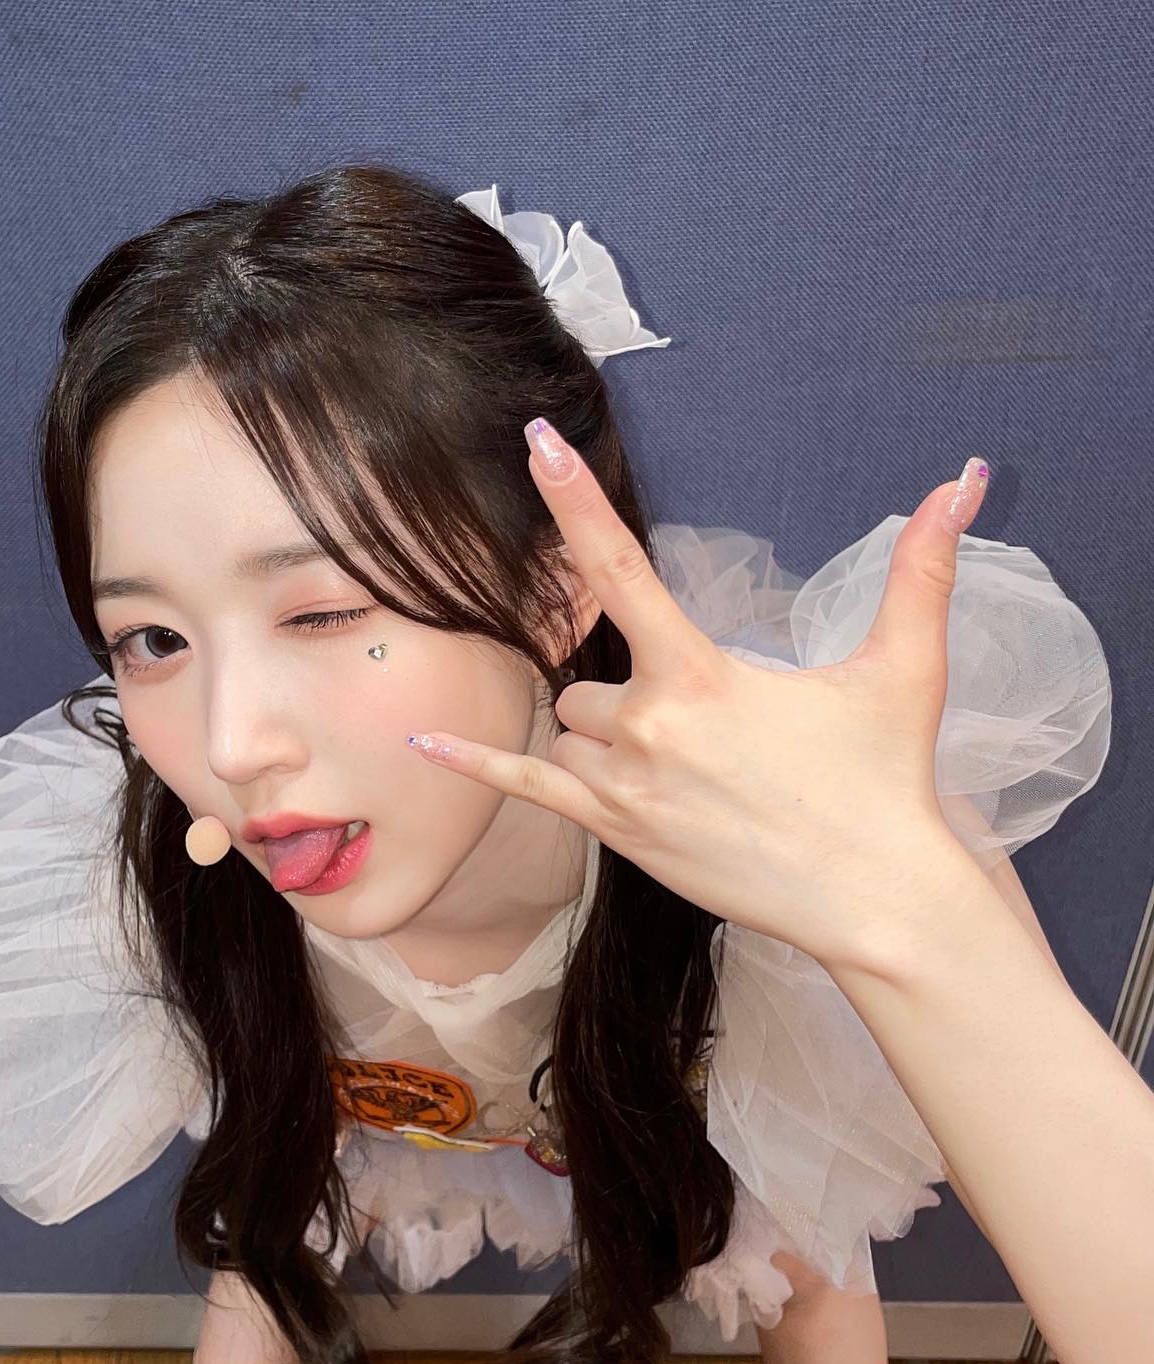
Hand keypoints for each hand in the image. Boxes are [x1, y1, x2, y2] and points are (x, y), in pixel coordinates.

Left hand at [406, 422, 990, 967]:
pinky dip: (478, 763)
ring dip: (598, 736)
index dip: (576, 501)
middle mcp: (649, 727)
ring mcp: (624, 788)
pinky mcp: (616, 836)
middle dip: (626, 694)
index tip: (535, 443)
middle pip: (587, 678)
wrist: (875, 898)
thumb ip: (921, 570)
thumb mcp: (904, 669)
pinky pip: (527, 785)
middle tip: (697, 730)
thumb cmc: (885, 781)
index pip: (622, 570)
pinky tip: (421, 742)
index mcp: (702, 675)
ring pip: (566, 730)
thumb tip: (965, 478)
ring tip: (681, 773)